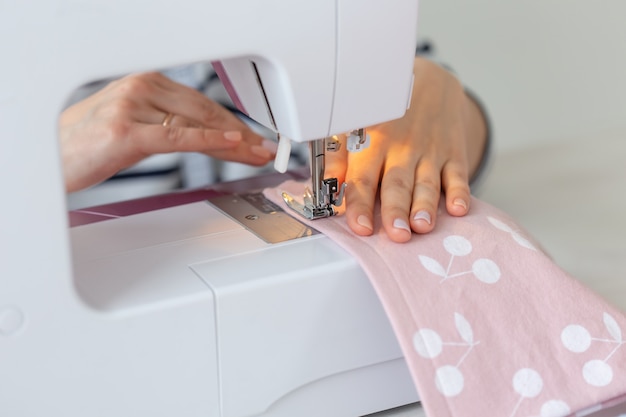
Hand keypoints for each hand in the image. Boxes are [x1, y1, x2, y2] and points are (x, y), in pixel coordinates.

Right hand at [60, 72, 275, 191]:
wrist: (52, 156)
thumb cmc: (89, 145)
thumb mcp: (136, 128)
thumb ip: (169, 126)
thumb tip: (207, 137)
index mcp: (145, 82)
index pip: (201, 103)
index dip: (232, 123)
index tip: (252, 138)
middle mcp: (142, 88)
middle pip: (205, 111)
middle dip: (240, 134)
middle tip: (264, 149)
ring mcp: (134, 107)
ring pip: (197, 125)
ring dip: (233, 143)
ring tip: (256, 154)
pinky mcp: (129, 131)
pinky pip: (179, 136)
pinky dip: (210, 140)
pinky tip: (233, 144)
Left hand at [326, 57, 487, 242]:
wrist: (430, 83)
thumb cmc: (385, 114)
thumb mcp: (354, 127)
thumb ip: (338, 158)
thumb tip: (325, 188)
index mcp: (372, 143)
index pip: (363, 179)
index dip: (360, 205)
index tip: (361, 228)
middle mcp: (401, 149)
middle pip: (396, 184)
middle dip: (395, 210)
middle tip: (396, 235)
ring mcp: (430, 151)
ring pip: (426, 182)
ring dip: (424, 206)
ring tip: (422, 226)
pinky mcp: (453, 152)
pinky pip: (458, 174)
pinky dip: (460, 191)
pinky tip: (458, 208)